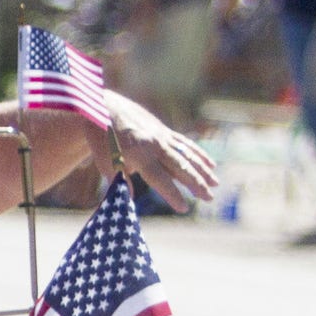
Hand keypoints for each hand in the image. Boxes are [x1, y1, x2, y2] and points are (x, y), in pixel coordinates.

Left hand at [101, 93, 218, 210]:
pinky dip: (199, 154)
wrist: (103, 107)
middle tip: (209, 198)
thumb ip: (119, 180)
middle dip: (196, 183)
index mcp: (138, 154)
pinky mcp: (164, 130)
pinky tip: (211, 164)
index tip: (184, 208)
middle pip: (180, 167)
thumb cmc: (101, 139)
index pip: (159, 179)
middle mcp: (154, 144)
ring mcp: (161, 135)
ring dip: (202, 170)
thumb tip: (129, 199)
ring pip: (187, 155)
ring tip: (215, 184)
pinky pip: (185, 144)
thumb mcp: (104, 162)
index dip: (172, 194)